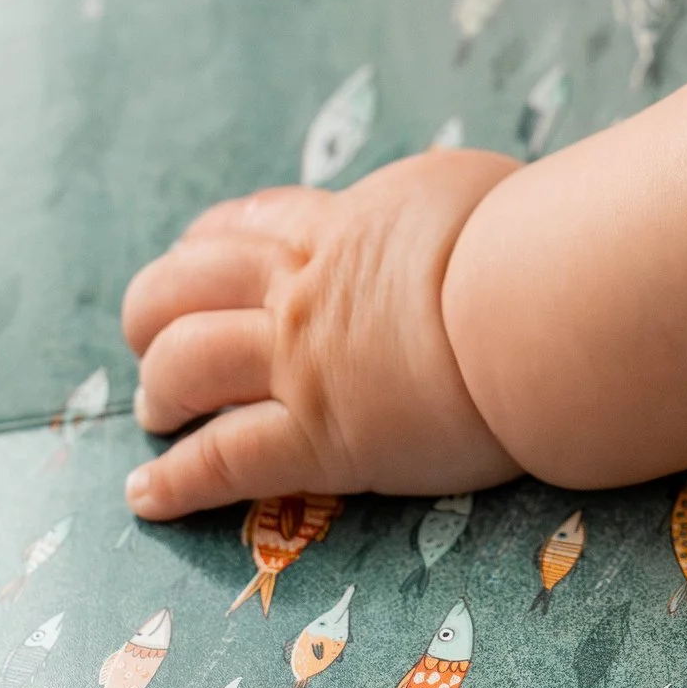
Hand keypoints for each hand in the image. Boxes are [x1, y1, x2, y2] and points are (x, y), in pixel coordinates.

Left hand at [119, 148, 522, 518]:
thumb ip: (444, 211)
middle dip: (155, 311)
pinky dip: (176, 482)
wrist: (540, 304)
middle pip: (185, 286)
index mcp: (349, 227)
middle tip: (155, 338)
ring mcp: (305, 363)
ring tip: (156, 412)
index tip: (198, 254)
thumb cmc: (538, 241)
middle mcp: (308, 290)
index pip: (254, 223)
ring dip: (159, 390)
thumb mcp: (478, 190)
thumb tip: (460, 218)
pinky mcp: (320, 437)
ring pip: (185, 364)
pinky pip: (222, 461)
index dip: (211, 241)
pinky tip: (146, 497)